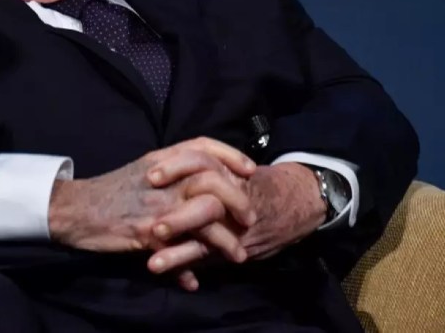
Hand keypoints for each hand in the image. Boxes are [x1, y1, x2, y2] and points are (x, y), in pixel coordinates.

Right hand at [48, 137, 255, 259]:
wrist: (75, 209)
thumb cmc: (109, 192)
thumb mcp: (141, 170)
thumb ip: (170, 173)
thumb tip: (199, 182)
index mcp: (161, 160)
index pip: (203, 146)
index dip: (230, 155)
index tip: (250, 169)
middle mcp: (163, 178)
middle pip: (213, 177)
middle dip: (237, 198)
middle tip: (249, 217)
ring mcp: (157, 204)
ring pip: (205, 213)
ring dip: (225, 238)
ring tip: (237, 255)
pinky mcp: (148, 231)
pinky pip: (181, 249)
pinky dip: (190, 266)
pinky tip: (195, 280)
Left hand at [146, 162, 325, 276]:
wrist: (293, 201)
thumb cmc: (251, 181)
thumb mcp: (230, 166)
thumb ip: (201, 166)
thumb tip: (158, 162)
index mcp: (223, 173)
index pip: (198, 163)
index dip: (175, 168)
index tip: (151, 175)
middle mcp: (227, 201)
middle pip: (202, 207)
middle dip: (177, 219)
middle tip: (152, 227)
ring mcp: (231, 229)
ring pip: (204, 241)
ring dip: (178, 254)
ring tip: (153, 264)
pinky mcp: (234, 248)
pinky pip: (211, 258)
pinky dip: (192, 269)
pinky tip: (180, 281)